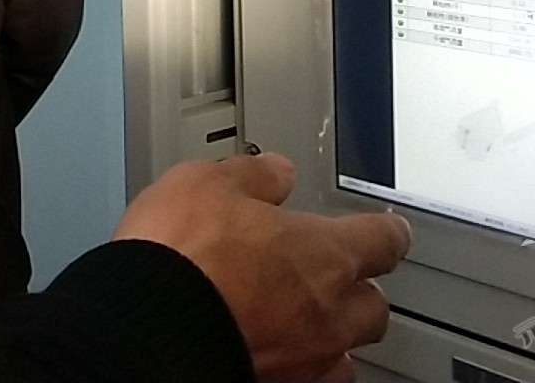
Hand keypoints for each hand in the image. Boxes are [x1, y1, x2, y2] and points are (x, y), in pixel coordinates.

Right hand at [113, 152, 409, 381]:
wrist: (150, 326)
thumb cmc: (182, 258)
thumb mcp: (207, 183)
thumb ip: (252, 176)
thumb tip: (273, 171)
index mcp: (323, 251)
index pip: (383, 239)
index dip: (384, 230)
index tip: (384, 228)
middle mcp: (326, 310)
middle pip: (374, 304)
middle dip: (358, 287)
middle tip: (334, 272)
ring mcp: (305, 357)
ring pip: (346, 351)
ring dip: (332, 332)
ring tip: (305, 318)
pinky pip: (307, 378)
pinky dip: (299, 363)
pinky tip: (274, 348)